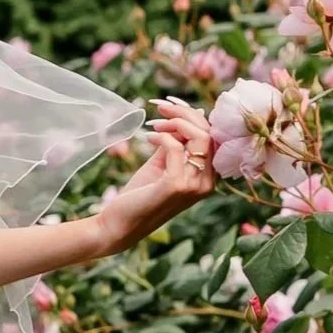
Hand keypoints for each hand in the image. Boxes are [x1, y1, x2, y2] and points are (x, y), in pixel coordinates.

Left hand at [90, 101, 216, 255]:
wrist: (119, 224)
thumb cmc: (140, 195)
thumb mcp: (162, 164)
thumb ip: (176, 143)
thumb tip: (186, 116)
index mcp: (207, 178)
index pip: (213, 138)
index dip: (195, 117)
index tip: (171, 108)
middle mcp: (206, 183)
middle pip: (209, 134)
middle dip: (185, 115)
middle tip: (161, 109)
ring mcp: (194, 186)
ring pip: (200, 137)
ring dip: (175, 123)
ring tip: (155, 125)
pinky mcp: (176, 186)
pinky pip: (176, 147)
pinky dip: (162, 136)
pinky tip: (148, 138)